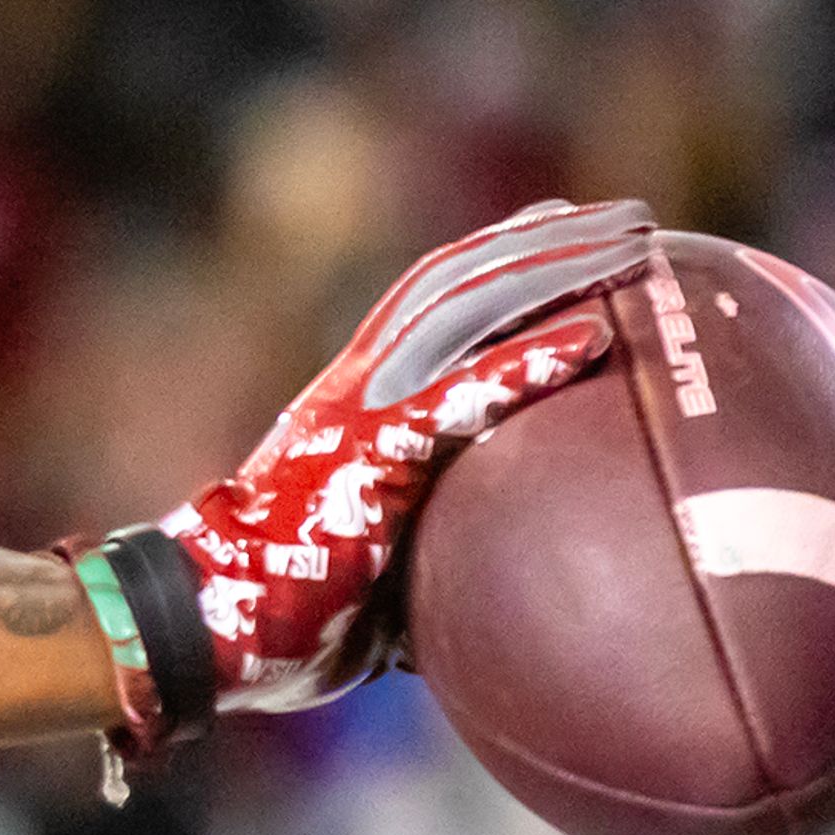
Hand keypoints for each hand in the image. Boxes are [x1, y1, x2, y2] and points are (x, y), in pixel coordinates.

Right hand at [70, 198, 650, 741]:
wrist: (202, 617)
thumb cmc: (278, 608)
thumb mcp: (367, 556)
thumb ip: (430, 540)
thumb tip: (504, 581)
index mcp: (351, 398)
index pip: (431, 298)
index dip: (496, 255)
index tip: (565, 224)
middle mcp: (357, 384)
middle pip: (460, 280)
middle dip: (547, 241)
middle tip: (631, 216)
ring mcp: (361, 410)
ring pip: (465, 308)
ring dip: (553, 268)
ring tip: (630, 244)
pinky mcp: (370, 453)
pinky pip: (462, 397)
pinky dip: (528, 362)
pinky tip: (591, 337)